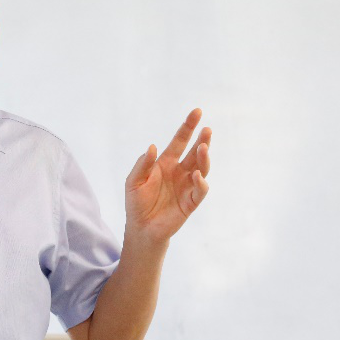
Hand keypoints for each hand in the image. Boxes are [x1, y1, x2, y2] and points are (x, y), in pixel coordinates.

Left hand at [123, 108, 211, 246]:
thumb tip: (153, 146)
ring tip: (203, 148)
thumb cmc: (136, 203)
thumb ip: (143, 164)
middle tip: (207, 130)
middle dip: (202, 140)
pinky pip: (200, 190)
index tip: (197, 112)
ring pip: (202, 168)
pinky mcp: (191, 202)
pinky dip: (201, 182)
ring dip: (203, 158)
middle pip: (195, 152)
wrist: (141, 228)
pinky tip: (197, 175)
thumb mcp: (133, 181)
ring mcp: (187, 186)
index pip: (180, 141)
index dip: (188, 127)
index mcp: (166, 163)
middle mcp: (180, 172)